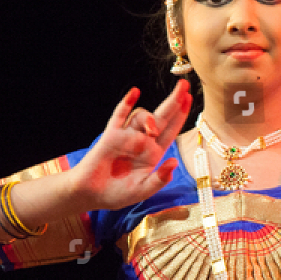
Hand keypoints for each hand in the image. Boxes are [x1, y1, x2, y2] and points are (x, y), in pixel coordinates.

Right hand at [68, 83, 190, 210]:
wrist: (91, 194)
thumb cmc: (118, 194)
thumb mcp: (143, 191)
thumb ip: (159, 179)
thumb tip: (174, 163)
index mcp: (153, 154)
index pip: (171, 131)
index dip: (181, 115)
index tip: (189, 98)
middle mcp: (142, 142)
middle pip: (162, 117)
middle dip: (174, 101)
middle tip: (184, 84)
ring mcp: (127, 136)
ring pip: (142, 116)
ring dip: (149, 118)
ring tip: (151, 130)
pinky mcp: (111, 134)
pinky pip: (119, 115)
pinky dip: (126, 103)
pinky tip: (135, 92)